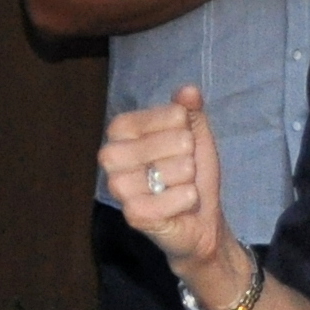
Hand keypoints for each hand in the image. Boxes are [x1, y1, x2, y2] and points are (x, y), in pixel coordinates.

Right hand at [98, 86, 239, 275]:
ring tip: (179, 187)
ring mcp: (118, 187)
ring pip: (173, 170)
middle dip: (188, 156)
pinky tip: (181, 204)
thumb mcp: (194, 135)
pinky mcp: (133, 214)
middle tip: (181, 170)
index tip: (181, 143)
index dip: (185, 128)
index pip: (169, 114)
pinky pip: (174, 198)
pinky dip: (187, 200)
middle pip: (173, 141)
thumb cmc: (190, 174)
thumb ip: (189, 110)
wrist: (199, 218)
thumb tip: (188, 91)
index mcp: (121, 131)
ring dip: (188, 180)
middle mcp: (110, 156)